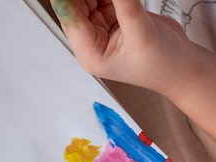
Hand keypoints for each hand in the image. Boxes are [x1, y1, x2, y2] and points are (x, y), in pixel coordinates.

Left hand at [50, 0, 194, 94]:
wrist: (182, 66)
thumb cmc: (161, 63)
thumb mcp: (141, 32)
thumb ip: (124, 5)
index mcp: (90, 55)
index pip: (72, 22)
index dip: (67, 1)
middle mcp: (92, 43)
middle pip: (78, 10)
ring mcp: (103, 30)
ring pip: (90, 2)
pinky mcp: (115, 19)